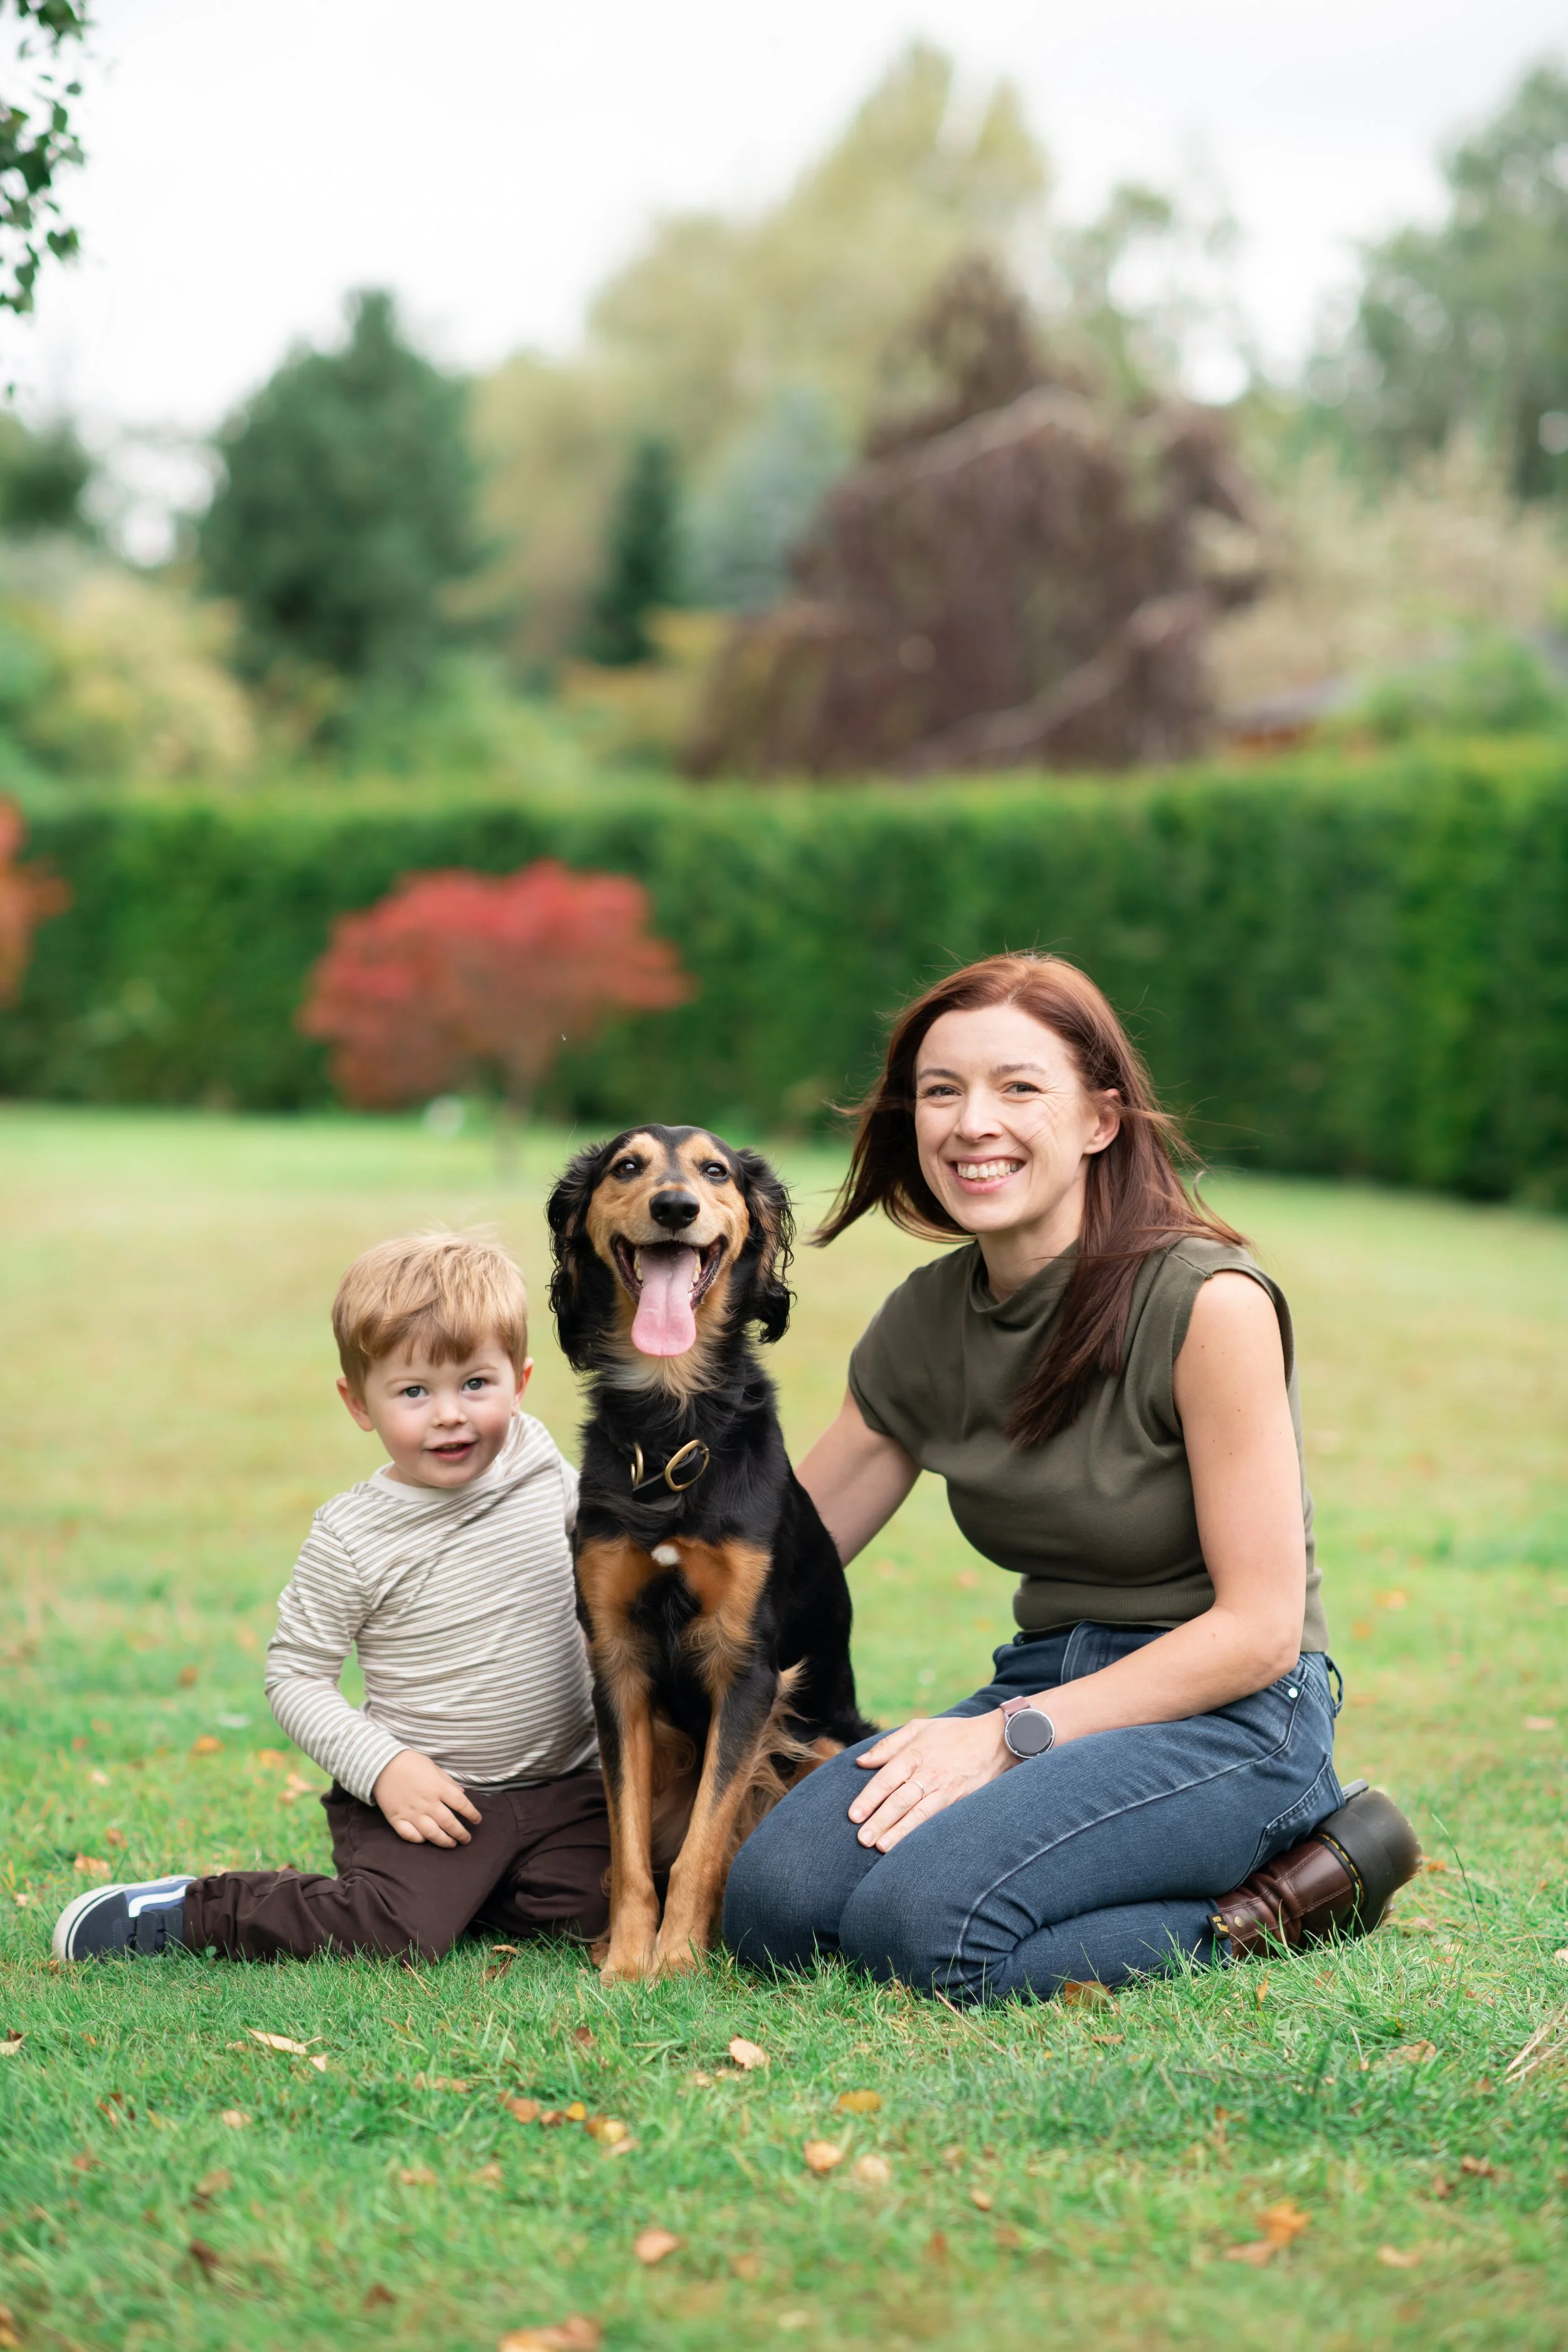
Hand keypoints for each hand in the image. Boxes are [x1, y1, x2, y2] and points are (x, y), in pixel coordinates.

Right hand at [372, 1751, 481, 1845]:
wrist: (381, 1764)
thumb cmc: (410, 1763)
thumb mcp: (433, 1767)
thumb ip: (448, 1782)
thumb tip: (462, 1793)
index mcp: (438, 1788)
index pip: (461, 1804)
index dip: (472, 1814)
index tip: (477, 1820)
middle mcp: (427, 1802)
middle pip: (449, 1823)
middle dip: (461, 1833)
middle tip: (467, 1839)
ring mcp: (411, 1812)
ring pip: (432, 1833)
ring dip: (444, 1841)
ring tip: (452, 1844)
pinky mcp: (397, 1819)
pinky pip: (410, 1835)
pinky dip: (420, 1840)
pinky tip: (426, 1840)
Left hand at [849, 1711, 1009, 1851]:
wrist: (995, 1740)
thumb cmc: (953, 1733)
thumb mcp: (919, 1727)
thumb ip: (888, 1745)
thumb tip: (861, 1762)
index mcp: (914, 1754)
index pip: (886, 1779)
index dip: (869, 1798)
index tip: (853, 1815)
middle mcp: (928, 1773)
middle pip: (899, 1800)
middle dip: (880, 1820)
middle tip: (862, 1839)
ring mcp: (944, 1789)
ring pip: (918, 1813)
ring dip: (899, 1832)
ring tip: (881, 1847)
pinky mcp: (958, 1801)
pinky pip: (936, 1819)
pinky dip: (922, 1832)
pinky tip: (910, 1846)